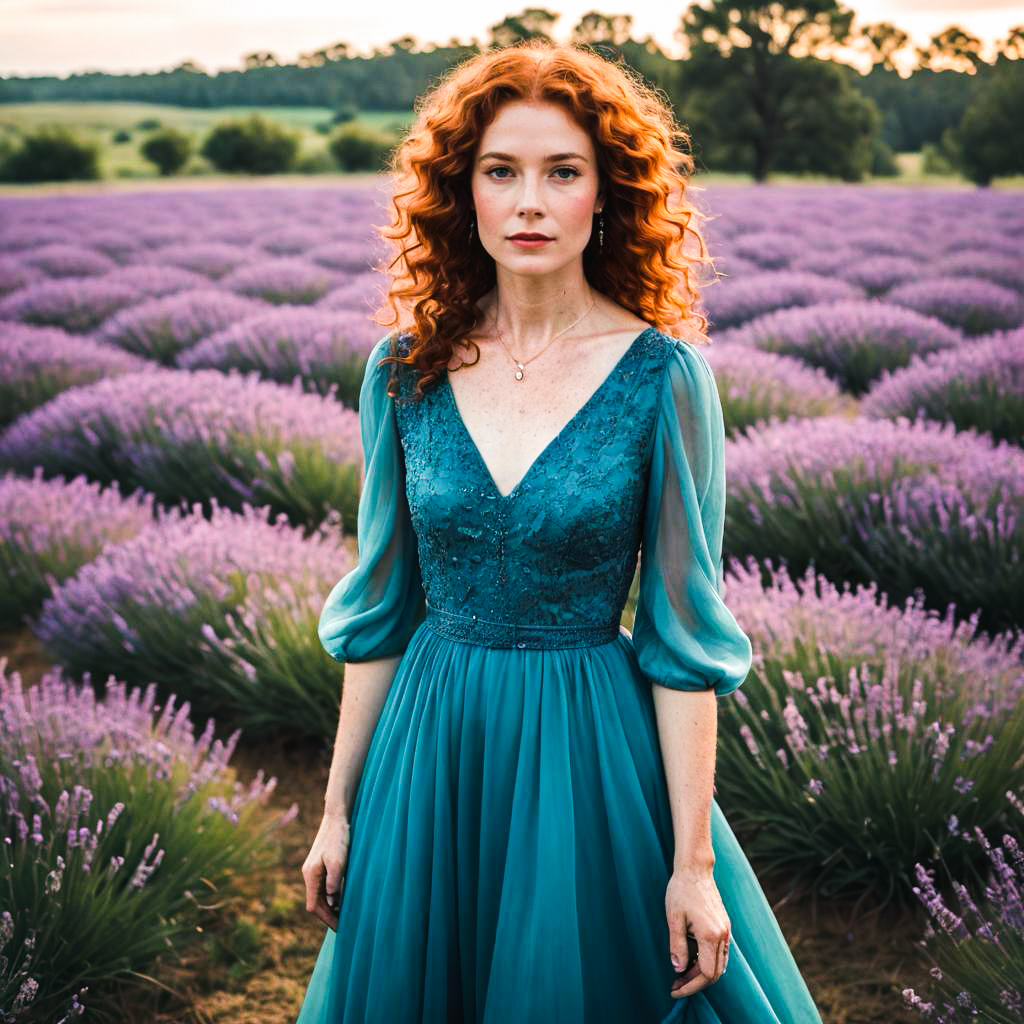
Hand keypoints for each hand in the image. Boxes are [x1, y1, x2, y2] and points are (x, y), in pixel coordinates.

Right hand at [301, 812, 350, 930]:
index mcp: (310, 875)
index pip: (314, 906)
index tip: (339, 927)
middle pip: (316, 903)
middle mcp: (309, 875)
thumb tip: (333, 903)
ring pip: (320, 895)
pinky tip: (342, 900)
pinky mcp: (321, 866)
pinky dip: (332, 896)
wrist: (337, 817)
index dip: (326, 918)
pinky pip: (324, 887)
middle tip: (344, 926)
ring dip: (331, 907)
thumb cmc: (338, 838)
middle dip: (328, 915)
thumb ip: (334, 882)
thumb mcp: (338, 861)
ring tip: (344, 917)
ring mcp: (314, 870)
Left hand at [665, 864, 730, 998]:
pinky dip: (708, 962)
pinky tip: (692, 960)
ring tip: (681, 974)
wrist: (695, 869)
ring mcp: (726, 931)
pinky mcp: (724, 927)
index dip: (691, 985)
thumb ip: (677, 946)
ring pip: (719, 965)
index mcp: (710, 935)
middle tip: (676, 984)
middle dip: (695, 983)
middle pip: (715, 973)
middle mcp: (722, 936)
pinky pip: (720, 953)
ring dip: (701, 973)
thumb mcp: (674, 919)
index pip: (706, 973)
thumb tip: (678, 969)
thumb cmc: (681, 891)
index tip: (675, 988)